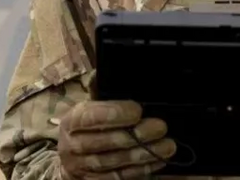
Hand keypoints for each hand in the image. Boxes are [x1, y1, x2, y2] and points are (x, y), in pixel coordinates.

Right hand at [58, 100, 175, 179]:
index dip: (113, 114)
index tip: (137, 110)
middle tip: (160, 127)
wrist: (71, 159)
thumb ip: (100, 89)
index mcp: (72, 120)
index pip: (89, 117)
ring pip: (114, 162)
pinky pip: (119, 177)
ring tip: (167, 146)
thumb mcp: (90, 105)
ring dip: (143, 155)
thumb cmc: (88, 125)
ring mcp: (82, 167)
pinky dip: (140, 171)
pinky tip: (158, 161)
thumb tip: (104, 70)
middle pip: (104, 142)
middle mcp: (72, 145)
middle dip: (135, 135)